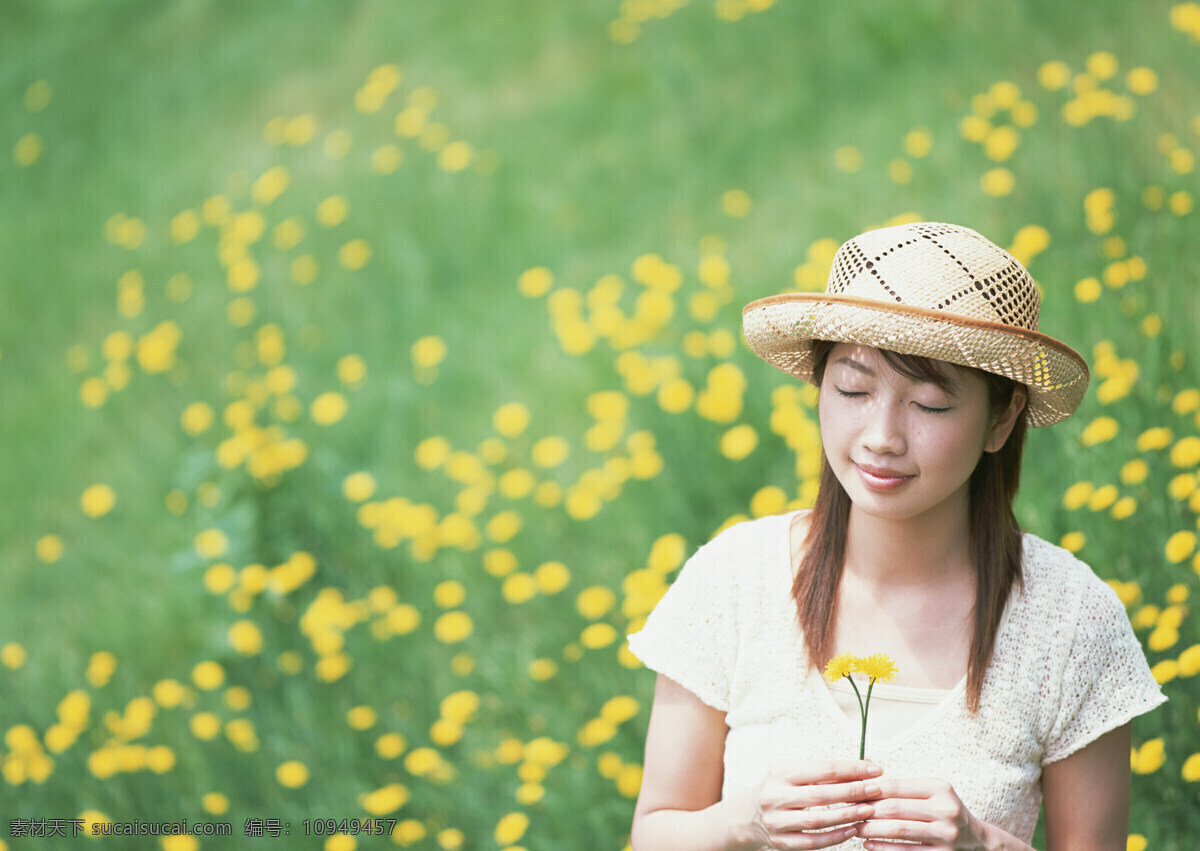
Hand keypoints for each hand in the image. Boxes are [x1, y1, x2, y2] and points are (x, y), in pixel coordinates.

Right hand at [727, 759, 880, 849]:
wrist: (747, 814)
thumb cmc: (777, 788)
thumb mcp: (791, 772)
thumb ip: (820, 773)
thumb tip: (859, 770)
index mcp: (781, 773)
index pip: (823, 769)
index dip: (851, 769)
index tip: (874, 769)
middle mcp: (776, 796)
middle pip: (821, 794)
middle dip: (853, 791)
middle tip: (876, 789)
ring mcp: (777, 821)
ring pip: (818, 819)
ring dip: (847, 815)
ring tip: (868, 809)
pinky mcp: (781, 842)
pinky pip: (812, 841)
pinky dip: (834, 837)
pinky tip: (852, 830)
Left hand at [856, 776, 988, 849]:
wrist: (978, 842)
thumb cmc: (945, 812)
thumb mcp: (933, 793)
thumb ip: (904, 789)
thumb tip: (864, 785)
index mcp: (940, 789)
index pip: (897, 787)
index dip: (871, 790)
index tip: (852, 792)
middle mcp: (945, 810)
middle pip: (896, 809)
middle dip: (868, 810)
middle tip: (849, 811)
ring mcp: (945, 835)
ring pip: (899, 830)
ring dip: (872, 830)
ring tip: (856, 828)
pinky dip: (884, 848)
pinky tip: (869, 845)